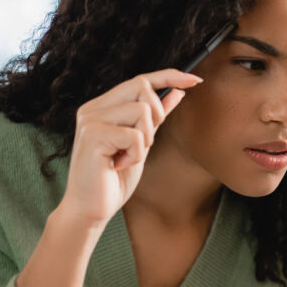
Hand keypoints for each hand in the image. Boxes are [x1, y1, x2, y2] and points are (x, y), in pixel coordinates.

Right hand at [60, 69, 201, 227]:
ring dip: (145, 139)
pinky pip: (135, 135)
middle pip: (141, 86)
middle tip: (144, 142)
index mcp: (102, 107)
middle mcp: (93, 108)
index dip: (169, 76)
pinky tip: (119, 165)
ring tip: (127, 156)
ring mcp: (90, 120)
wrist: (90, 209)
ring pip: (141, 111)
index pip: (139, 80)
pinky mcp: (93, 136)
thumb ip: (155, 118)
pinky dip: (136, 154)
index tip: (195, 80)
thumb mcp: (142, 143)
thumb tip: (177, 92)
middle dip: (156, 113)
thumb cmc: (113, 179)